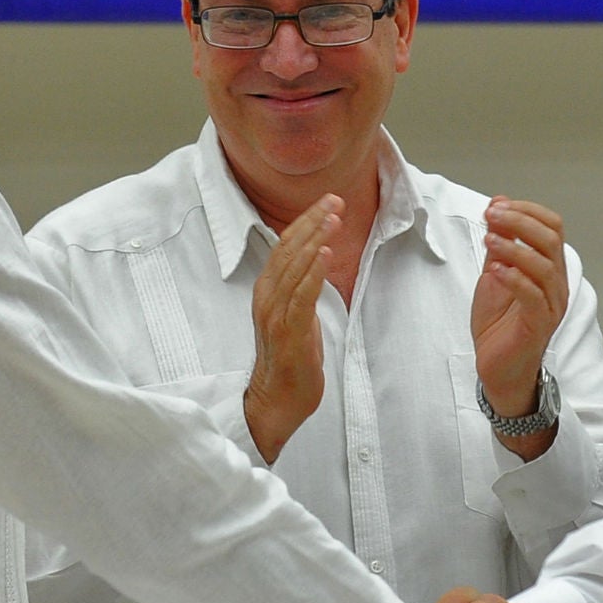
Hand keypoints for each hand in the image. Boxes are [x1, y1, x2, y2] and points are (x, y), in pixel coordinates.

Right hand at [243, 195, 337, 462]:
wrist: (276, 402)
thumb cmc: (290, 361)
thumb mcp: (297, 316)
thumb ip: (302, 289)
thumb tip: (318, 263)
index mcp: (268, 291)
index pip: (284, 246)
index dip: (305, 222)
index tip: (328, 202)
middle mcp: (266, 298)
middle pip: (288, 250)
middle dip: (313, 222)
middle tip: (336, 200)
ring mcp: (275, 315)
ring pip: (294, 268)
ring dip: (315, 239)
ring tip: (334, 217)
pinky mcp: (288, 332)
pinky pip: (301, 296)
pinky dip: (313, 273)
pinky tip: (326, 253)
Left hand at [472, 197, 569, 458]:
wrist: (497, 368)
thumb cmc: (499, 324)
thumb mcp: (494, 273)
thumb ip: (499, 242)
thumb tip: (498, 203)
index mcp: (549, 267)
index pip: (552, 226)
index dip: (527, 210)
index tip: (496, 205)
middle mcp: (556, 284)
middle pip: (551, 240)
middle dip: (520, 222)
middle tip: (491, 215)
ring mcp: (551, 305)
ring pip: (545, 267)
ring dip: (514, 248)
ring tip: (488, 240)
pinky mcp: (539, 325)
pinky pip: (533, 297)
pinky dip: (514, 278)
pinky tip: (494, 270)